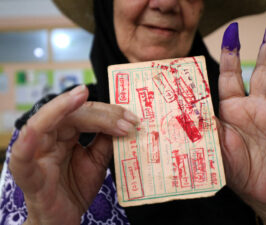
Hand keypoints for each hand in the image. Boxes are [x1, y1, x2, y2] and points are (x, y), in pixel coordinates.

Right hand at [9, 85, 138, 224]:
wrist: (64, 219)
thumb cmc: (76, 188)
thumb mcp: (97, 161)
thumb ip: (105, 141)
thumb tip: (121, 121)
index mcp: (64, 134)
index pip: (84, 114)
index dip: (108, 113)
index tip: (132, 119)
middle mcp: (49, 140)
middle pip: (69, 115)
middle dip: (99, 113)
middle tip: (126, 120)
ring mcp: (37, 156)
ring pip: (42, 124)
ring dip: (63, 109)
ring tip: (80, 96)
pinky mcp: (30, 177)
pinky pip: (21, 160)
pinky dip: (25, 144)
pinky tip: (35, 131)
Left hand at [218, 15, 265, 222]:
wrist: (254, 189)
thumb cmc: (231, 166)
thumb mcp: (212, 142)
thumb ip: (203, 122)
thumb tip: (182, 105)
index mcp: (233, 107)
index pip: (232, 75)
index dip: (232, 54)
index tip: (232, 32)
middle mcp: (256, 106)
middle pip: (264, 70)